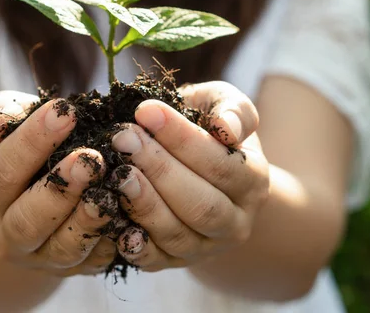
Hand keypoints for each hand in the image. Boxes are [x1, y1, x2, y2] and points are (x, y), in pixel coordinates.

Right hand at [0, 91, 117, 275]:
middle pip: (28, 220)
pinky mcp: (78, 269)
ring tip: (109, 192)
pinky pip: (97, 261)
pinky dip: (114, 242)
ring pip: (64, 248)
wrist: (31, 209)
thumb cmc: (24, 157)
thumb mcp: (7, 131)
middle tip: (90, 160)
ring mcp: (44, 258)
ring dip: (88, 220)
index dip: (32, 142)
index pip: (3, 171)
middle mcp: (9, 235)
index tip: (65, 113)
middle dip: (60, 189)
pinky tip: (131, 219)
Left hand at [111, 82, 269, 270]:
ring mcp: (206, 247)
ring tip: (117, 173)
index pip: (220, 164)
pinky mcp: (175, 262)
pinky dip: (137, 247)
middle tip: (123, 139)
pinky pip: (156, 261)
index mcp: (252, 180)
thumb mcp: (223, 107)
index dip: (181, 138)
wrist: (199, 170)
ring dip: (144, 203)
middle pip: (200, 204)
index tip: (145, 110)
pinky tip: (117, 225)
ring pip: (177, 235)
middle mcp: (236, 221)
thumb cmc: (206, 128)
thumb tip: (225, 128)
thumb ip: (233, 110)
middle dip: (159, 170)